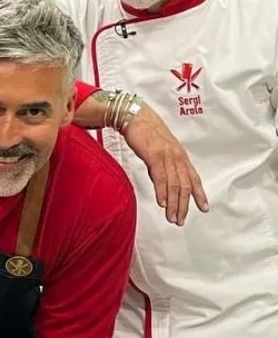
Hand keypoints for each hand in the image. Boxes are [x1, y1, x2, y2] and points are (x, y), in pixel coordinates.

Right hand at [121, 104, 208, 224]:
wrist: (134, 117)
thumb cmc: (145, 132)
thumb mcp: (158, 150)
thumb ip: (162, 166)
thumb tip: (162, 183)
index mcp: (180, 156)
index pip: (193, 178)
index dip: (199, 194)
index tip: (203, 208)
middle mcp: (177, 156)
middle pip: (184, 185)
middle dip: (184, 205)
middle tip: (180, 220)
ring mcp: (167, 156)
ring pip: (174, 184)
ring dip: (174, 203)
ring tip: (172, 217)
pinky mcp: (154, 155)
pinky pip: (161, 177)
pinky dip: (162, 191)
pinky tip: (162, 202)